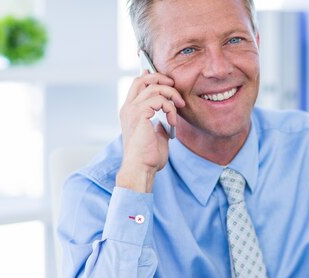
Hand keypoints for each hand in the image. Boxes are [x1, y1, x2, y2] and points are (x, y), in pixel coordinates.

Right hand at [117, 71, 185, 192]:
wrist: (141, 168)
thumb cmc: (148, 157)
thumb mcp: (157, 136)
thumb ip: (160, 124)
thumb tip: (167, 120)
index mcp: (130, 111)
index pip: (138, 85)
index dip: (152, 77)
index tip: (168, 83)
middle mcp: (129, 108)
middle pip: (142, 79)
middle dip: (161, 78)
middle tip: (175, 88)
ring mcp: (132, 110)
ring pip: (154, 87)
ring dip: (171, 95)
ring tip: (180, 107)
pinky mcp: (140, 114)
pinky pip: (159, 100)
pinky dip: (170, 108)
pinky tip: (173, 122)